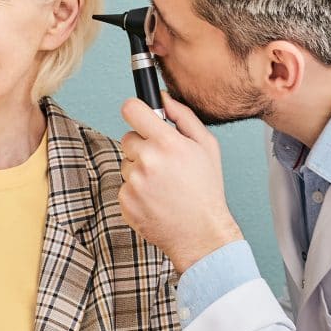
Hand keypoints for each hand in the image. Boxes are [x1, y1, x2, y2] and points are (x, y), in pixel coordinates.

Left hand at [119, 93, 242, 272]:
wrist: (201, 233)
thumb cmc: (206, 189)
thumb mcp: (207, 146)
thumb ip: (183, 116)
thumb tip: (163, 97)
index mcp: (167, 143)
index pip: (131, 110)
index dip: (135, 110)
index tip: (139, 116)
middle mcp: (147, 160)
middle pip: (128, 138)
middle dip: (142, 146)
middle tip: (163, 163)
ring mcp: (133, 182)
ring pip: (125, 163)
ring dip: (139, 170)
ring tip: (163, 184)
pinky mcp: (125, 201)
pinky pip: (124, 186)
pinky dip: (136, 191)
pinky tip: (155, 198)